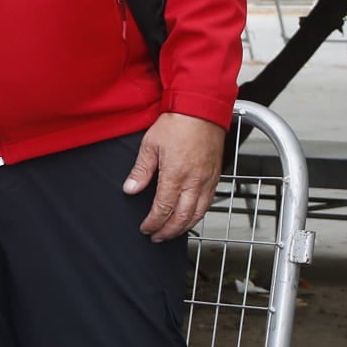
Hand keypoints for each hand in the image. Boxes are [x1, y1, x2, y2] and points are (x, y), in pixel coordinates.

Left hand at [122, 112, 222, 240]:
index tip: (145, 228)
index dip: (153, 223)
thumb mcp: (150, 145)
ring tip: (171, 233)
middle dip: (168, 231)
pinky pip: (209, 203)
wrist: (202, 109)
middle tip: (156, 237)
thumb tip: (131, 188)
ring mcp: (207, 180)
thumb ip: (141, 170)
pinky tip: (190, 217)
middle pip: (182, 218)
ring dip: (184, 227)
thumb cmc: (178, 123)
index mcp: (176, 175)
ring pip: (198, 214)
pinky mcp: (216, 176)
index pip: (163, 209)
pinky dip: (198, 215)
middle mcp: (194, 181)